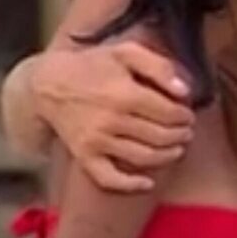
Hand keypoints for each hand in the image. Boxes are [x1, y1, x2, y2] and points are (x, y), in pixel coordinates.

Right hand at [33, 44, 196, 192]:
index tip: (187, 115)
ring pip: (143, 157)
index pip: (169, 113)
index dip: (184, 116)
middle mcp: (112, 121)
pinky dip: (131, 184)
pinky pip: (109, 178)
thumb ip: (158, 66)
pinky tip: (148, 183)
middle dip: (180, 136)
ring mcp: (97, 141)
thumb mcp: (126, 52)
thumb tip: (184, 90)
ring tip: (177, 149)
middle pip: (160, 136)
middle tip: (186, 132)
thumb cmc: (92, 65)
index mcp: (125, 94)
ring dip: (167, 156)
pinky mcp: (84, 156)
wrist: (48, 84)